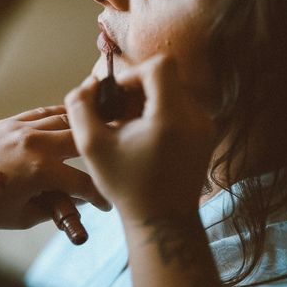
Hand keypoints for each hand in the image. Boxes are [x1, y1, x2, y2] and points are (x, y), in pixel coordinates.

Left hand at [0, 106, 109, 228]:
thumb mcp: (20, 217)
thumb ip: (53, 207)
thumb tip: (75, 200)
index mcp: (40, 171)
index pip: (84, 182)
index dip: (100, 195)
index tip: (107, 203)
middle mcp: (36, 143)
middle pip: (82, 138)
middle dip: (101, 146)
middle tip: (114, 152)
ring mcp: (23, 128)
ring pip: (65, 118)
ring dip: (83, 125)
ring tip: (101, 126)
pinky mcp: (11, 121)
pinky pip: (43, 113)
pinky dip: (60, 116)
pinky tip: (70, 119)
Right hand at [65, 55, 216, 220]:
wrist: (164, 221)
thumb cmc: (127, 185)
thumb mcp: (91, 146)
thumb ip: (79, 108)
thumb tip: (87, 85)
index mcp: (171, 116)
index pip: (160, 65)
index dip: (133, 74)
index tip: (117, 97)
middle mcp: (196, 116)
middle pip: (166, 77)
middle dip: (137, 89)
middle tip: (118, 113)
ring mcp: (205, 126)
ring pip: (173, 91)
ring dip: (148, 100)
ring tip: (129, 127)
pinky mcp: (206, 136)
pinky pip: (182, 107)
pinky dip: (160, 112)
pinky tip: (144, 136)